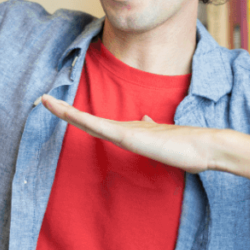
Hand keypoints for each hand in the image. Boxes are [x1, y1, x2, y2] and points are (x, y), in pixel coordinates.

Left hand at [40, 94, 221, 173]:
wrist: (205, 147)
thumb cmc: (189, 149)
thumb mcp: (164, 142)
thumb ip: (152, 130)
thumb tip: (145, 119)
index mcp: (131, 131)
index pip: (96, 124)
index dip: (77, 116)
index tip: (61, 108)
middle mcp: (125, 129)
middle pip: (87, 120)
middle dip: (64, 111)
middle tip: (44, 100)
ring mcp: (126, 132)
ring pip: (88, 121)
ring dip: (67, 113)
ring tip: (47, 103)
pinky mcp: (129, 137)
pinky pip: (99, 127)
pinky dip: (81, 119)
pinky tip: (67, 114)